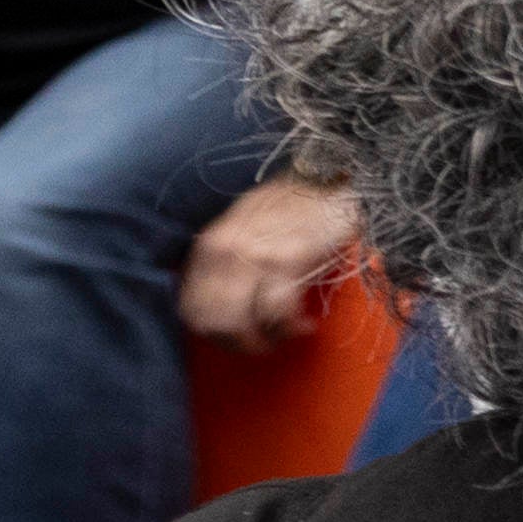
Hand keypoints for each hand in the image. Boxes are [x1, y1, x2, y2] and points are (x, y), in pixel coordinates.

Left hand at [179, 175, 366, 351]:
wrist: (332, 176)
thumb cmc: (291, 204)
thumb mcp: (244, 226)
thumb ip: (227, 258)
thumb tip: (222, 299)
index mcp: (209, 246)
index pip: (191, 308)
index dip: (211, 334)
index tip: (236, 338)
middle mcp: (223, 253)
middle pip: (213, 322)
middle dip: (238, 344)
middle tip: (262, 345)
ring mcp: (255, 257)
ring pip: (242, 323)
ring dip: (266, 341)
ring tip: (285, 336)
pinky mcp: (288, 261)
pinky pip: (279, 312)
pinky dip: (290, 328)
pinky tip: (304, 326)